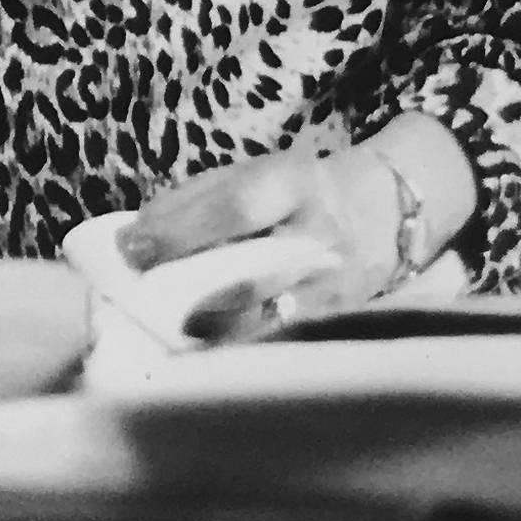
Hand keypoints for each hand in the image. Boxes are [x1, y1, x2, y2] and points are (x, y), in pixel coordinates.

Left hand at [118, 116, 474, 338]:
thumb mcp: (254, 173)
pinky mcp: (336, 318)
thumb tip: (137, 236)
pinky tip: (204, 348)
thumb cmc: (300, 190)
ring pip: (263, 317)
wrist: (387, 209)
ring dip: (206, 328)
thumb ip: (195, 199)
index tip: (132, 249)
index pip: (235, 209)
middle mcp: (320, 236)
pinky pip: (278, 338)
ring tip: (166, 329)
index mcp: (295, 183)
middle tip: (139, 298)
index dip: (180, 231)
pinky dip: (236, 345)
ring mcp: (332, 284)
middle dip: (186, 289)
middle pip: (248, 273)